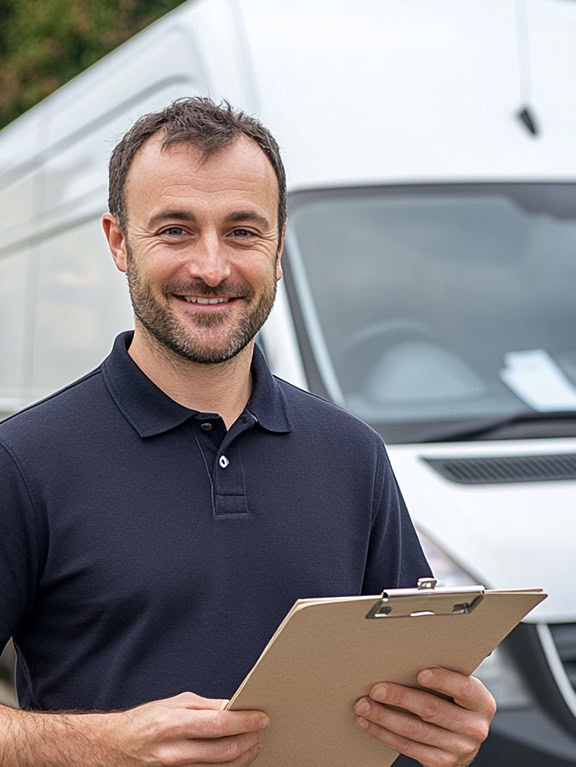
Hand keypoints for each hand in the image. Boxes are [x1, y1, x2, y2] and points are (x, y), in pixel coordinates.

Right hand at [108, 691, 268, 765]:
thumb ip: (205, 706)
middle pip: (225, 750)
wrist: (115, 747)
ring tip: (254, 744)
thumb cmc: (145, 722)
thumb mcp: (173, 703)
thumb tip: (234, 706)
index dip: (245, 721)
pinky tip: (238, 758)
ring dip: (245, 756)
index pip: (219, 724)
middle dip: (250, 739)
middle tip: (261, 729)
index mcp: (173, 724)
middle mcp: (174, 752)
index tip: (261, 717)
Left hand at [354, 667, 495, 766]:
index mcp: (481, 702)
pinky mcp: (441, 763)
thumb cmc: (455, 702)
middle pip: (432, 710)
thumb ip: (443, 674)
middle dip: (400, 697)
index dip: (442, 680)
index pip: (464, 688)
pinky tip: (369, 723)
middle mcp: (474, 727)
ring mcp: (459, 748)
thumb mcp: (459, 687)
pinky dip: (384, 734)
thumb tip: (404, 654)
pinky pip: (408, 748)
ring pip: (415, 731)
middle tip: (375, 689)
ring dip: (384, 717)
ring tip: (364, 705)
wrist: (463, 740)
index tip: (420, 673)